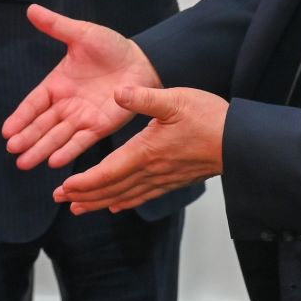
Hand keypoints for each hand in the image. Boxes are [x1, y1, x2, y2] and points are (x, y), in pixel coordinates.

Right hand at [3, 4, 160, 169]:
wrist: (142, 60)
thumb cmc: (111, 46)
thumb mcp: (82, 34)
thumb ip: (56, 26)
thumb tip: (31, 8)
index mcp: (58, 83)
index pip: (34, 103)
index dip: (21, 116)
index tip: (6, 131)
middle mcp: (66, 104)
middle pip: (42, 124)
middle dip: (27, 137)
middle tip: (13, 150)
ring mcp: (82, 117)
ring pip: (57, 136)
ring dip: (42, 149)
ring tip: (26, 163)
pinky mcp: (100, 126)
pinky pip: (81, 141)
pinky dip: (69, 151)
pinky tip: (55, 162)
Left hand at [54, 85, 227, 214]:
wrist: (240, 141)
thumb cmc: (209, 118)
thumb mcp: (174, 99)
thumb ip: (143, 97)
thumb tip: (117, 92)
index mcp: (146, 152)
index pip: (108, 173)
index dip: (84, 182)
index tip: (63, 187)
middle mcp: (151, 170)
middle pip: (111, 189)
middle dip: (84, 195)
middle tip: (60, 199)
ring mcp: (163, 178)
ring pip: (125, 196)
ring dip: (99, 202)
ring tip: (78, 207)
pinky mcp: (173, 179)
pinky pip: (143, 196)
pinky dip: (125, 201)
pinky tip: (117, 205)